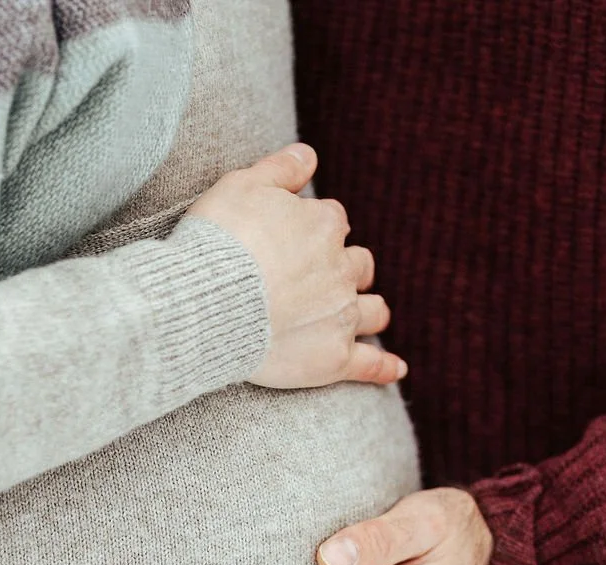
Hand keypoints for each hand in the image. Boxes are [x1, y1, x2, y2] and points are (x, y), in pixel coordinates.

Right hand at [185, 143, 405, 389]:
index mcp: (323, 225)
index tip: (294, 240)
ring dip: (371, 310)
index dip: (314, 229)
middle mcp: (341, 269)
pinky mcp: (333, 358)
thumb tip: (309, 154)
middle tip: (325, 278)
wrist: (208, 301)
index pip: (332, 220)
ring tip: (365, 315)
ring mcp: (341, 315)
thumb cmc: (220, 240)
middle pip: (358, 265)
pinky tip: (397, 370)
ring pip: (373, 310)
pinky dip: (385, 368)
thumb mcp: (243, 185)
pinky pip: (370, 365)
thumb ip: (281, 168)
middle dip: (348, 268)